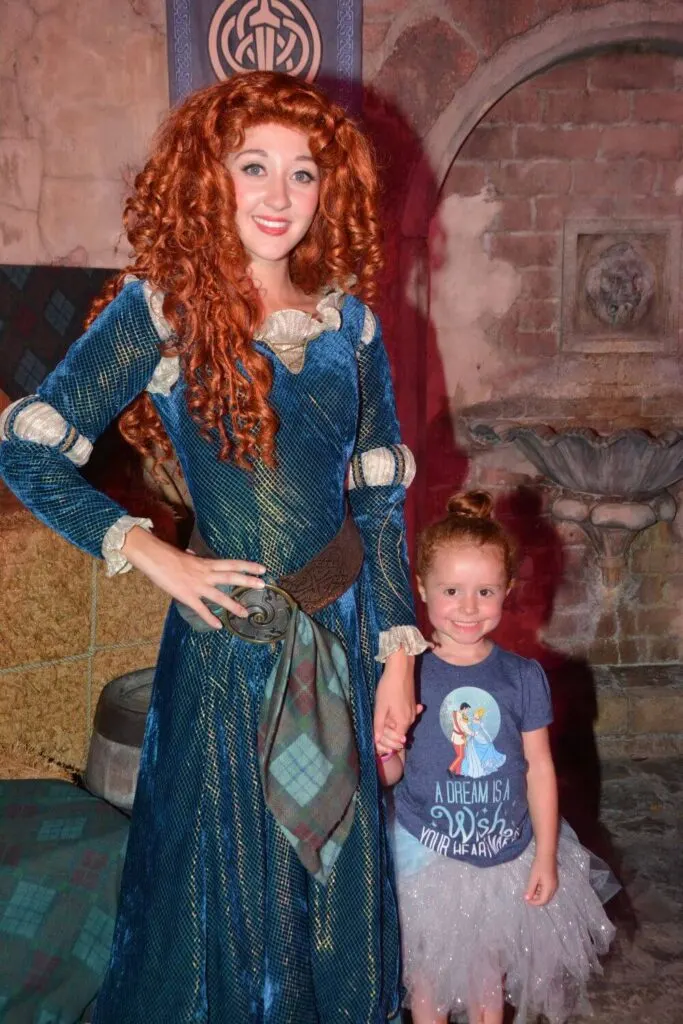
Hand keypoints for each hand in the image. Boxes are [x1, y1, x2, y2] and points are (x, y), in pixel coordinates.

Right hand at [122, 525, 265, 628]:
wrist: (155, 558)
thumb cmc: (168, 555)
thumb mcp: (186, 555)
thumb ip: (193, 557)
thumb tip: (193, 553)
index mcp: (207, 563)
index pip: (232, 563)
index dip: (248, 566)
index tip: (262, 569)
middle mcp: (206, 573)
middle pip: (231, 577)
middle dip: (247, 581)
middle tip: (263, 585)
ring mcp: (198, 585)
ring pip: (219, 596)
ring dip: (233, 605)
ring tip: (245, 614)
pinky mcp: (187, 596)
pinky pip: (201, 609)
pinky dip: (210, 618)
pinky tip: (218, 626)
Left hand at [373, 648, 417, 752]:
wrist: (400, 669)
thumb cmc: (389, 688)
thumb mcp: (380, 708)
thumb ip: (379, 725)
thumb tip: (377, 740)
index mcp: (404, 722)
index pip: (396, 741)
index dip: (386, 742)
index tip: (376, 739)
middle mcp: (411, 719)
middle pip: (399, 734)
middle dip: (387, 734)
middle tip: (375, 727)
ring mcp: (413, 712)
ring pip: (401, 725)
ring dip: (390, 725)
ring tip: (380, 717)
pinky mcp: (412, 704)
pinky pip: (404, 716)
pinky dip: (396, 717)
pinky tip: (389, 711)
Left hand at [524, 854, 557, 905]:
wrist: (547, 854)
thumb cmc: (539, 865)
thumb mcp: (533, 877)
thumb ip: (530, 889)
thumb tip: (527, 899)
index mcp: (549, 888)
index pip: (542, 901)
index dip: (534, 902)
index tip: (526, 899)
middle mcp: (554, 888)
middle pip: (545, 899)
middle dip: (536, 899)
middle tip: (528, 895)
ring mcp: (555, 884)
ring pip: (547, 895)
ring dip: (538, 894)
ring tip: (531, 888)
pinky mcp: (554, 881)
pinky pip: (548, 890)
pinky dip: (541, 890)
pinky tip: (536, 884)